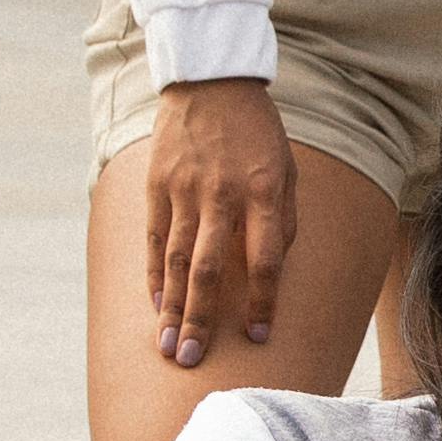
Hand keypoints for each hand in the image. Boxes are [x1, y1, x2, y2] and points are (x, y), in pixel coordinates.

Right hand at [136, 73, 294, 365]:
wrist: (210, 80)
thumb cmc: (257, 132)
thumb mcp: (286, 169)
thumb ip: (281, 220)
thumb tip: (271, 270)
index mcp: (262, 191)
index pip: (264, 259)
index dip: (262, 301)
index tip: (258, 336)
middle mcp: (221, 194)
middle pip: (209, 269)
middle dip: (201, 319)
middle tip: (192, 360)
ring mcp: (184, 189)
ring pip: (177, 260)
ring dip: (172, 307)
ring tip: (169, 346)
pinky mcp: (157, 184)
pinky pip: (156, 238)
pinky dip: (156, 274)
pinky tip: (156, 304)